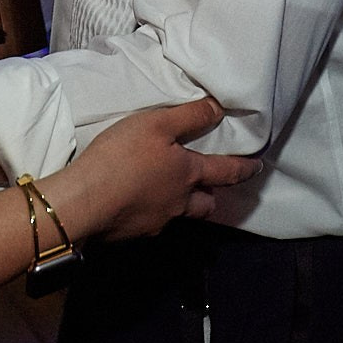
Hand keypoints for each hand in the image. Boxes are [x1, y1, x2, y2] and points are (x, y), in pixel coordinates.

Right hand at [49, 98, 261, 241]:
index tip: (257, 167)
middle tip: (209, 188)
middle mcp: (179, 203)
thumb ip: (189, 117)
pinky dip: (150, 212)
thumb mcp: (156, 124)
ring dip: (181, 206)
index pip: (226, 172)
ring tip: (169, 194)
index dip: (244, 168)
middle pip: (206, 205)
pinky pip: (151, 223)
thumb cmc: (122, 156)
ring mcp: (156, 222)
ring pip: (179, 216)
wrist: (84, 201)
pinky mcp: (133, 234)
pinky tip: (135, 203)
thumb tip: (220, 109)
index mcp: (188, 174)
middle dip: (212, 197)